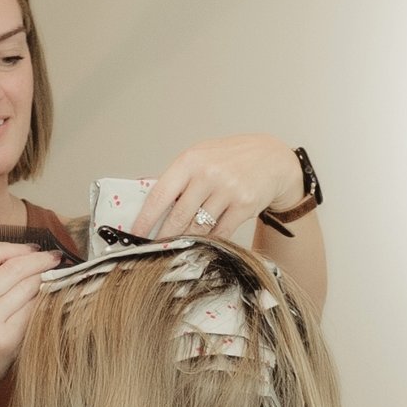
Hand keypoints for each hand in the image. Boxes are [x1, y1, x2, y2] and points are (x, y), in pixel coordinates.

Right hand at [0, 239, 54, 406]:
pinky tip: (50, 299)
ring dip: (47, 279)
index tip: (34, 249)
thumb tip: (26, 256)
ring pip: (28, 287)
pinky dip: (45, 301)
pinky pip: (34, 310)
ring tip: (54, 278)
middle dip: (41, 260)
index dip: (17, 247)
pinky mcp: (6, 339)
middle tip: (54, 258)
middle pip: (14, 267)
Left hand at [135, 135, 299, 244]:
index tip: (134, 234)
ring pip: (198, 228)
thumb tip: (148, 203)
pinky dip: (209, 242)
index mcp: (191, 161)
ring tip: (176, 248)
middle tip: (153, 249)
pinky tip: (201, 245)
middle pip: (178, 216)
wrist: (272, 158)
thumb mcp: (201, 157)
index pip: (160, 195)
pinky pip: (220, 233)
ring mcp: (228, 190)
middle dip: (163, 236)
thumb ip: (178, 179)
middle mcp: (208, 174)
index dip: (145, 219)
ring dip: (185, 241)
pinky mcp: (244, 206)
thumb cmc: (231, 159)